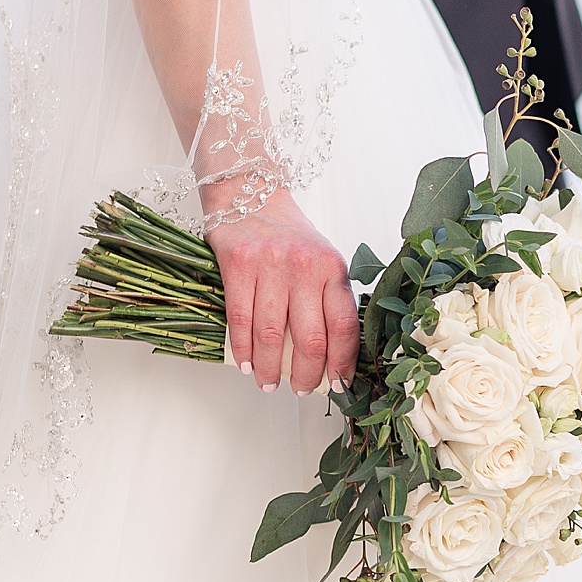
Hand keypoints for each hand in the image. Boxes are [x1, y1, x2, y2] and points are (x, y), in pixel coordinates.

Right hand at [204, 185, 358, 393]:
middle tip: (301, 390)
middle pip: (310, 338)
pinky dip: (242, 350)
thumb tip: (328, 353)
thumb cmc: (286, 232)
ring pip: (272, 335)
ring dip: (270, 369)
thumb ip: (326, 297)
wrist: (249, 191)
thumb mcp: (320, 257)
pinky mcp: (238, 265)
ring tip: (269, 383)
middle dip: (307, 374)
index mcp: (332, 268)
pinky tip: (245, 364)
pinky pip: (241, 319)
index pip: (344, 325)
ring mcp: (271, 266)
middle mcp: (305, 267)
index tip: (337, 384)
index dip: (342, 361)